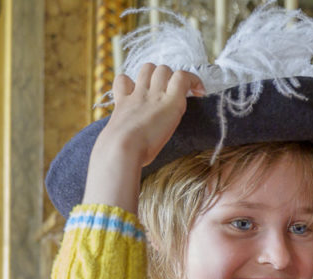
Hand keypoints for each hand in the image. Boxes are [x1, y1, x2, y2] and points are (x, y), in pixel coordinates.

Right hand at [82, 64, 205, 212]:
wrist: (120, 149)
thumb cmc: (115, 156)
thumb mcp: (114, 149)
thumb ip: (117, 151)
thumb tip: (113, 175)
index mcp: (122, 105)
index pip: (123, 80)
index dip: (135, 83)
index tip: (146, 94)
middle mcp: (137, 95)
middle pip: (146, 68)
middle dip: (159, 76)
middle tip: (171, 93)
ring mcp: (153, 95)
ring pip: (163, 69)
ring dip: (174, 77)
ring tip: (186, 93)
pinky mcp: (170, 101)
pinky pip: (183, 77)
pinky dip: (193, 80)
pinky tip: (199, 93)